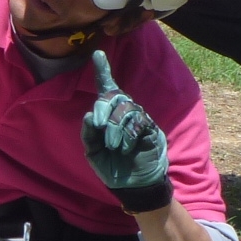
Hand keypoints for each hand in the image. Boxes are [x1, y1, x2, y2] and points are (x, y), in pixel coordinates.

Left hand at [80, 50, 171, 211]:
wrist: (134, 186)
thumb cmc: (113, 168)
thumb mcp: (94, 152)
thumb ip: (89, 133)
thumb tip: (90, 114)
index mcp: (108, 117)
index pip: (106, 90)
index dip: (103, 71)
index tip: (97, 54)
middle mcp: (124, 114)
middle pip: (115, 95)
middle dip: (103, 107)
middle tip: (99, 125)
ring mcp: (139, 121)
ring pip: (126, 108)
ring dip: (115, 126)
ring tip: (113, 145)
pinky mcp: (150, 130)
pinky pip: (139, 121)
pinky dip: (128, 134)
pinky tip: (125, 147)